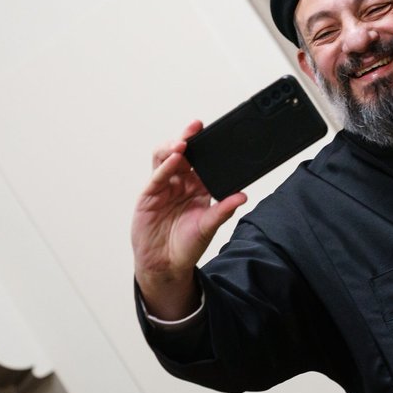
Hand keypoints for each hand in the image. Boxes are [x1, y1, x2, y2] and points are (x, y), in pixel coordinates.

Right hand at [131, 120, 246, 318]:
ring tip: (183, 143)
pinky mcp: (149, 196)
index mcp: (198, 188)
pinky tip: (174, 159)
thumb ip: (223, 210)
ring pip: (165, 159)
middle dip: (188, 139)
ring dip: (174, 148)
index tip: (216, 135)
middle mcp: (181, 184)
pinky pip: (157, 176)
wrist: (165, 265)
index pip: (203, 162)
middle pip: (183, 155)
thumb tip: (243, 196)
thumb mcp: (209, 226)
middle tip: (196, 127)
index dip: (207, 148)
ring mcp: (164, 188)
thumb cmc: (187, 246)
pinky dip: (165, 166)